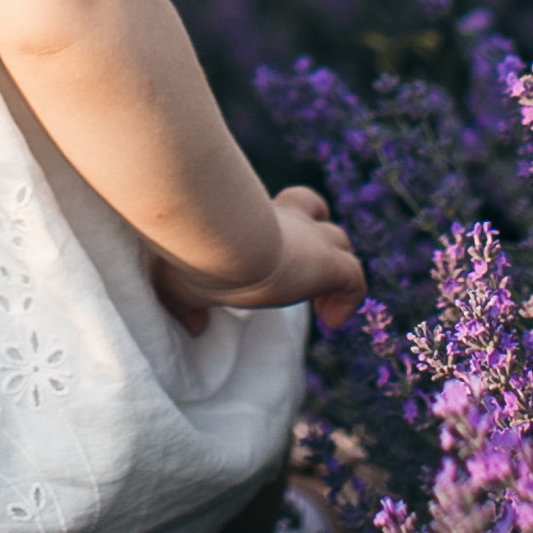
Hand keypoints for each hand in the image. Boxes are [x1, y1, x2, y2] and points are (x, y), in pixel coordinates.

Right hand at [152, 186, 366, 338]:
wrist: (216, 239)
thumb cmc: (193, 253)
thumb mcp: (177, 278)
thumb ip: (185, 302)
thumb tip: (192, 324)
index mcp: (257, 216)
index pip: (291, 208)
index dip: (294, 226)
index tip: (279, 261)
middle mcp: (289, 221)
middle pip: (321, 220)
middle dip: (320, 243)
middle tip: (302, 278)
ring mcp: (312, 241)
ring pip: (341, 245)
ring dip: (335, 272)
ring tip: (320, 304)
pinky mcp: (328, 263)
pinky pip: (355, 280)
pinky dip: (348, 302)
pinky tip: (332, 321)